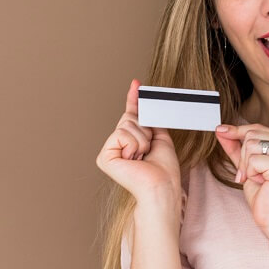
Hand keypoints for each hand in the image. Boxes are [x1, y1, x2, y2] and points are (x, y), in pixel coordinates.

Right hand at [96, 79, 181, 212]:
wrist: (161, 185)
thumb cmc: (163, 168)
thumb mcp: (160, 136)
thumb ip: (150, 120)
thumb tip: (144, 101)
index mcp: (130, 142)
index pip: (131, 115)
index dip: (134, 99)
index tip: (136, 83)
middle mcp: (117, 146)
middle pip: (129, 118)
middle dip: (145, 130)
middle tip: (148, 149)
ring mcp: (109, 151)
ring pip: (126, 125)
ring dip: (142, 139)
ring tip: (142, 157)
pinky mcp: (104, 157)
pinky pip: (121, 134)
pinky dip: (134, 144)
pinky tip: (134, 159)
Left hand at [215, 123, 268, 235]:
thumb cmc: (266, 197)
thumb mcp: (247, 168)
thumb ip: (236, 149)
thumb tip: (222, 130)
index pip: (257, 128)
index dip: (237, 130)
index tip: (220, 130)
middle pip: (251, 135)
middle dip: (243, 156)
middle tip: (250, 175)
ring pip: (251, 145)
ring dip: (247, 166)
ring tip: (258, 179)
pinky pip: (253, 160)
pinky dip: (250, 173)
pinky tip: (262, 183)